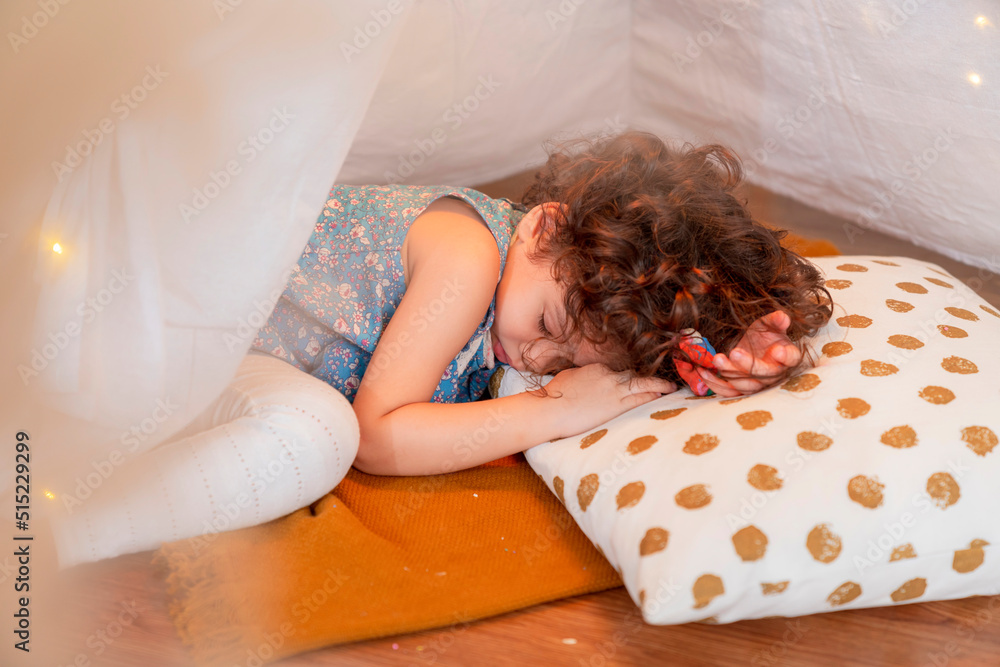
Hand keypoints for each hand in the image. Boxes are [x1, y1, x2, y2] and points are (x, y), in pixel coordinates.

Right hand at [542, 363, 677, 438]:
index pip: (616, 371)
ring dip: (658, 384)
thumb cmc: (554, 395)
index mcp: (596, 368)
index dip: (624, 377)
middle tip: (661, 379)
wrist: (551, 409)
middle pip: (632, 374)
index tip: (630, 383)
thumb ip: (582, 376)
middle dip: (646, 377)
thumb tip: (585, 379)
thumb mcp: (568, 377)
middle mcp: (608, 375)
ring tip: (671, 386)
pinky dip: (653, 393)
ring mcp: (613, 389)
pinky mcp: (616, 404)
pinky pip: (640, 397)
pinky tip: (663, 394)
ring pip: (641, 383)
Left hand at [696, 310, 801, 397]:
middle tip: (735, 352)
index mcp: (786, 356)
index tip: (777, 350)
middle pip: (764, 374)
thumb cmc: (766, 335)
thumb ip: (776, 320)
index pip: (791, 358)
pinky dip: (715, 384)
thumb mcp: (770, 324)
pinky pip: (729, 392)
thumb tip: (782, 316)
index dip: (786, 356)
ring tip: (717, 359)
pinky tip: (704, 372)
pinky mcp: (741, 389)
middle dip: (748, 364)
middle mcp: (774, 374)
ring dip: (730, 373)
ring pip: (745, 385)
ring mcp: (758, 384)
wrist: (754, 347)